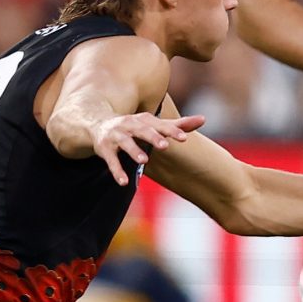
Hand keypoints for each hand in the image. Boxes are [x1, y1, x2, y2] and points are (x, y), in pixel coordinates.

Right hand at [90, 111, 204, 183]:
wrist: (98, 123)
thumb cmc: (135, 127)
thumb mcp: (154, 125)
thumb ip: (178, 125)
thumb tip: (204, 119)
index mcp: (144, 119)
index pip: (160, 125)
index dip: (172, 131)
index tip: (184, 138)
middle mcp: (129, 125)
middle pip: (142, 130)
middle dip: (153, 137)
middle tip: (165, 146)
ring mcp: (116, 136)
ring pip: (125, 143)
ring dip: (134, 151)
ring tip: (144, 160)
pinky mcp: (104, 149)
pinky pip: (111, 160)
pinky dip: (117, 171)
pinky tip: (124, 182)